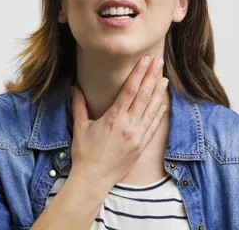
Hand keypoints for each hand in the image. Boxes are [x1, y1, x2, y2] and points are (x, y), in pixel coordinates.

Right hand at [68, 56, 168, 192]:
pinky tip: (163, 102)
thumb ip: (79, 105)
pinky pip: (153, 125)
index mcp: (113, 118)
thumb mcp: (80, 126)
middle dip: (151, 76)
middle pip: (144, 95)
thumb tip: (74, 87)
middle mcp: (128, 125)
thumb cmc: (85, 153)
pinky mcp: (141, 145)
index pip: (130, 90)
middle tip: (158, 61)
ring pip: (152, 109)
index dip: (138, 73)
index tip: (145, 60)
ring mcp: (137, 136)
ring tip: (164, 77)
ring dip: (159, 92)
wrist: (93, 179)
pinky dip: (159, 112)